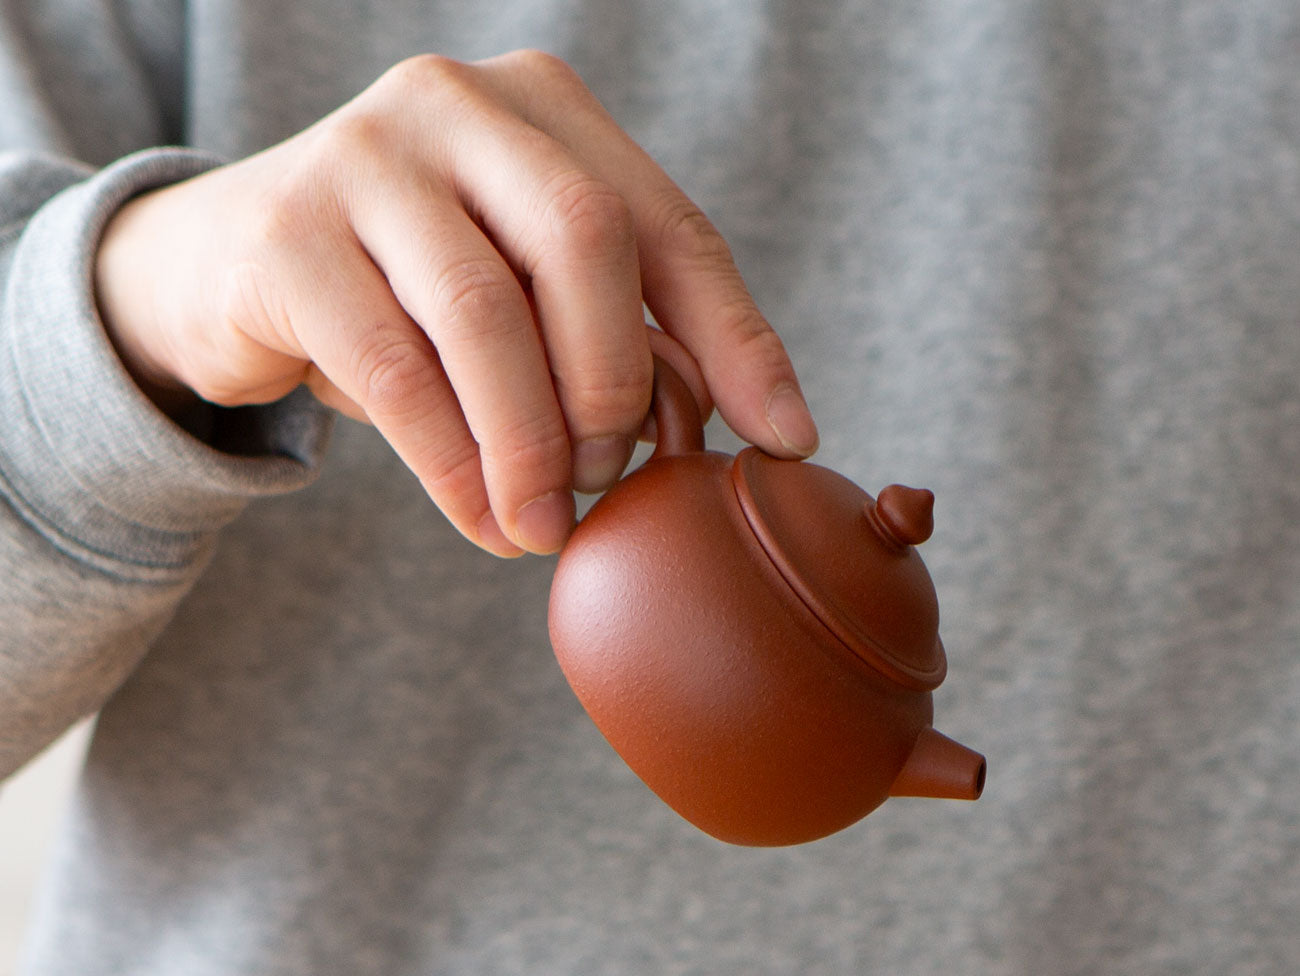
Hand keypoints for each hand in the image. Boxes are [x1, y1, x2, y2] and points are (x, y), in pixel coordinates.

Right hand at [95, 50, 817, 556]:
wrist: (222, 270)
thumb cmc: (409, 292)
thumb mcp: (528, 296)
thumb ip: (629, 337)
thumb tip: (771, 428)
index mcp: (544, 108)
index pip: (669, 225)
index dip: (737, 340)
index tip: (785, 439)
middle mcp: (456, 103)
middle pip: (584, 241)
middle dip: (614, 384)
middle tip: (609, 481)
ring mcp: (363, 154)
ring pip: (485, 314)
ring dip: (531, 445)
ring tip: (546, 526)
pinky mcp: (287, 233)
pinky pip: (398, 372)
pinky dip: (454, 467)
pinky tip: (483, 521)